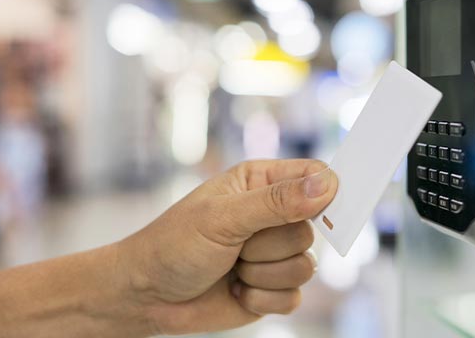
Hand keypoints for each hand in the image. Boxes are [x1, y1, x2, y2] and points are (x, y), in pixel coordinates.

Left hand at [116, 159, 337, 335]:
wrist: (147, 295)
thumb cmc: (173, 244)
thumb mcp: (222, 217)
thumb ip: (276, 202)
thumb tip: (327, 185)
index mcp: (261, 183)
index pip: (313, 177)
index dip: (325, 192)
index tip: (319, 210)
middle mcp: (273, 216)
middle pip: (311, 229)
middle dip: (270, 245)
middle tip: (237, 245)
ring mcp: (274, 254)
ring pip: (305, 266)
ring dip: (262, 274)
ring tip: (232, 268)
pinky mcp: (273, 288)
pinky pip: (294, 297)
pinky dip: (262, 298)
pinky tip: (235, 290)